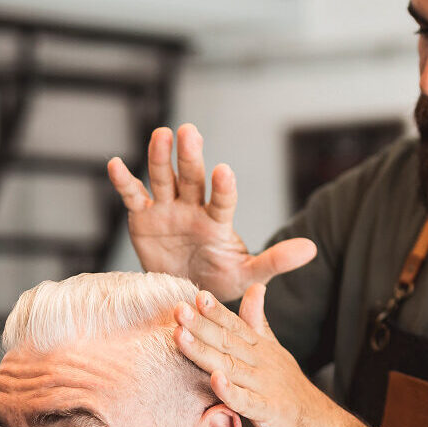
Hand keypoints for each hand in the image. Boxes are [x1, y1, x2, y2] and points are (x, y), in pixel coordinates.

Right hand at [107, 124, 315, 300]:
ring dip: (160, 157)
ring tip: (162, 134)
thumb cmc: (219, 281)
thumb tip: (312, 249)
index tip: (225, 171)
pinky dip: (124, 181)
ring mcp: (167, 209)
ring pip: (163, 178)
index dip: (223, 187)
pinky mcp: (143, 216)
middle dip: (190, 157)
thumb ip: (275, 261)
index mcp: (218, 221)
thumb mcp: (248, 275)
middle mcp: (193, 207)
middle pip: (192, 178)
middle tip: (189, 133)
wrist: (184, 293)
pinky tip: (115, 164)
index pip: (223, 200)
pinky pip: (133, 196)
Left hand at [174, 285, 373, 426]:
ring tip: (181, 337)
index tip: (195, 294)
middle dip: (201, 325)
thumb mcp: (275, 351)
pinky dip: (231, 392)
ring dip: (204, 352)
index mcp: (262, 349)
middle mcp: (263, 363)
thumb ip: (259, 322)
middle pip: (228, 342)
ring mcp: (266, 387)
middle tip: (178, 309)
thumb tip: (255, 287)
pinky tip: (215, 380)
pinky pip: (247, 402)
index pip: (235, 325)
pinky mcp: (270, 412)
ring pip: (230, 367)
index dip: (215, 311)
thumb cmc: (291, 391)